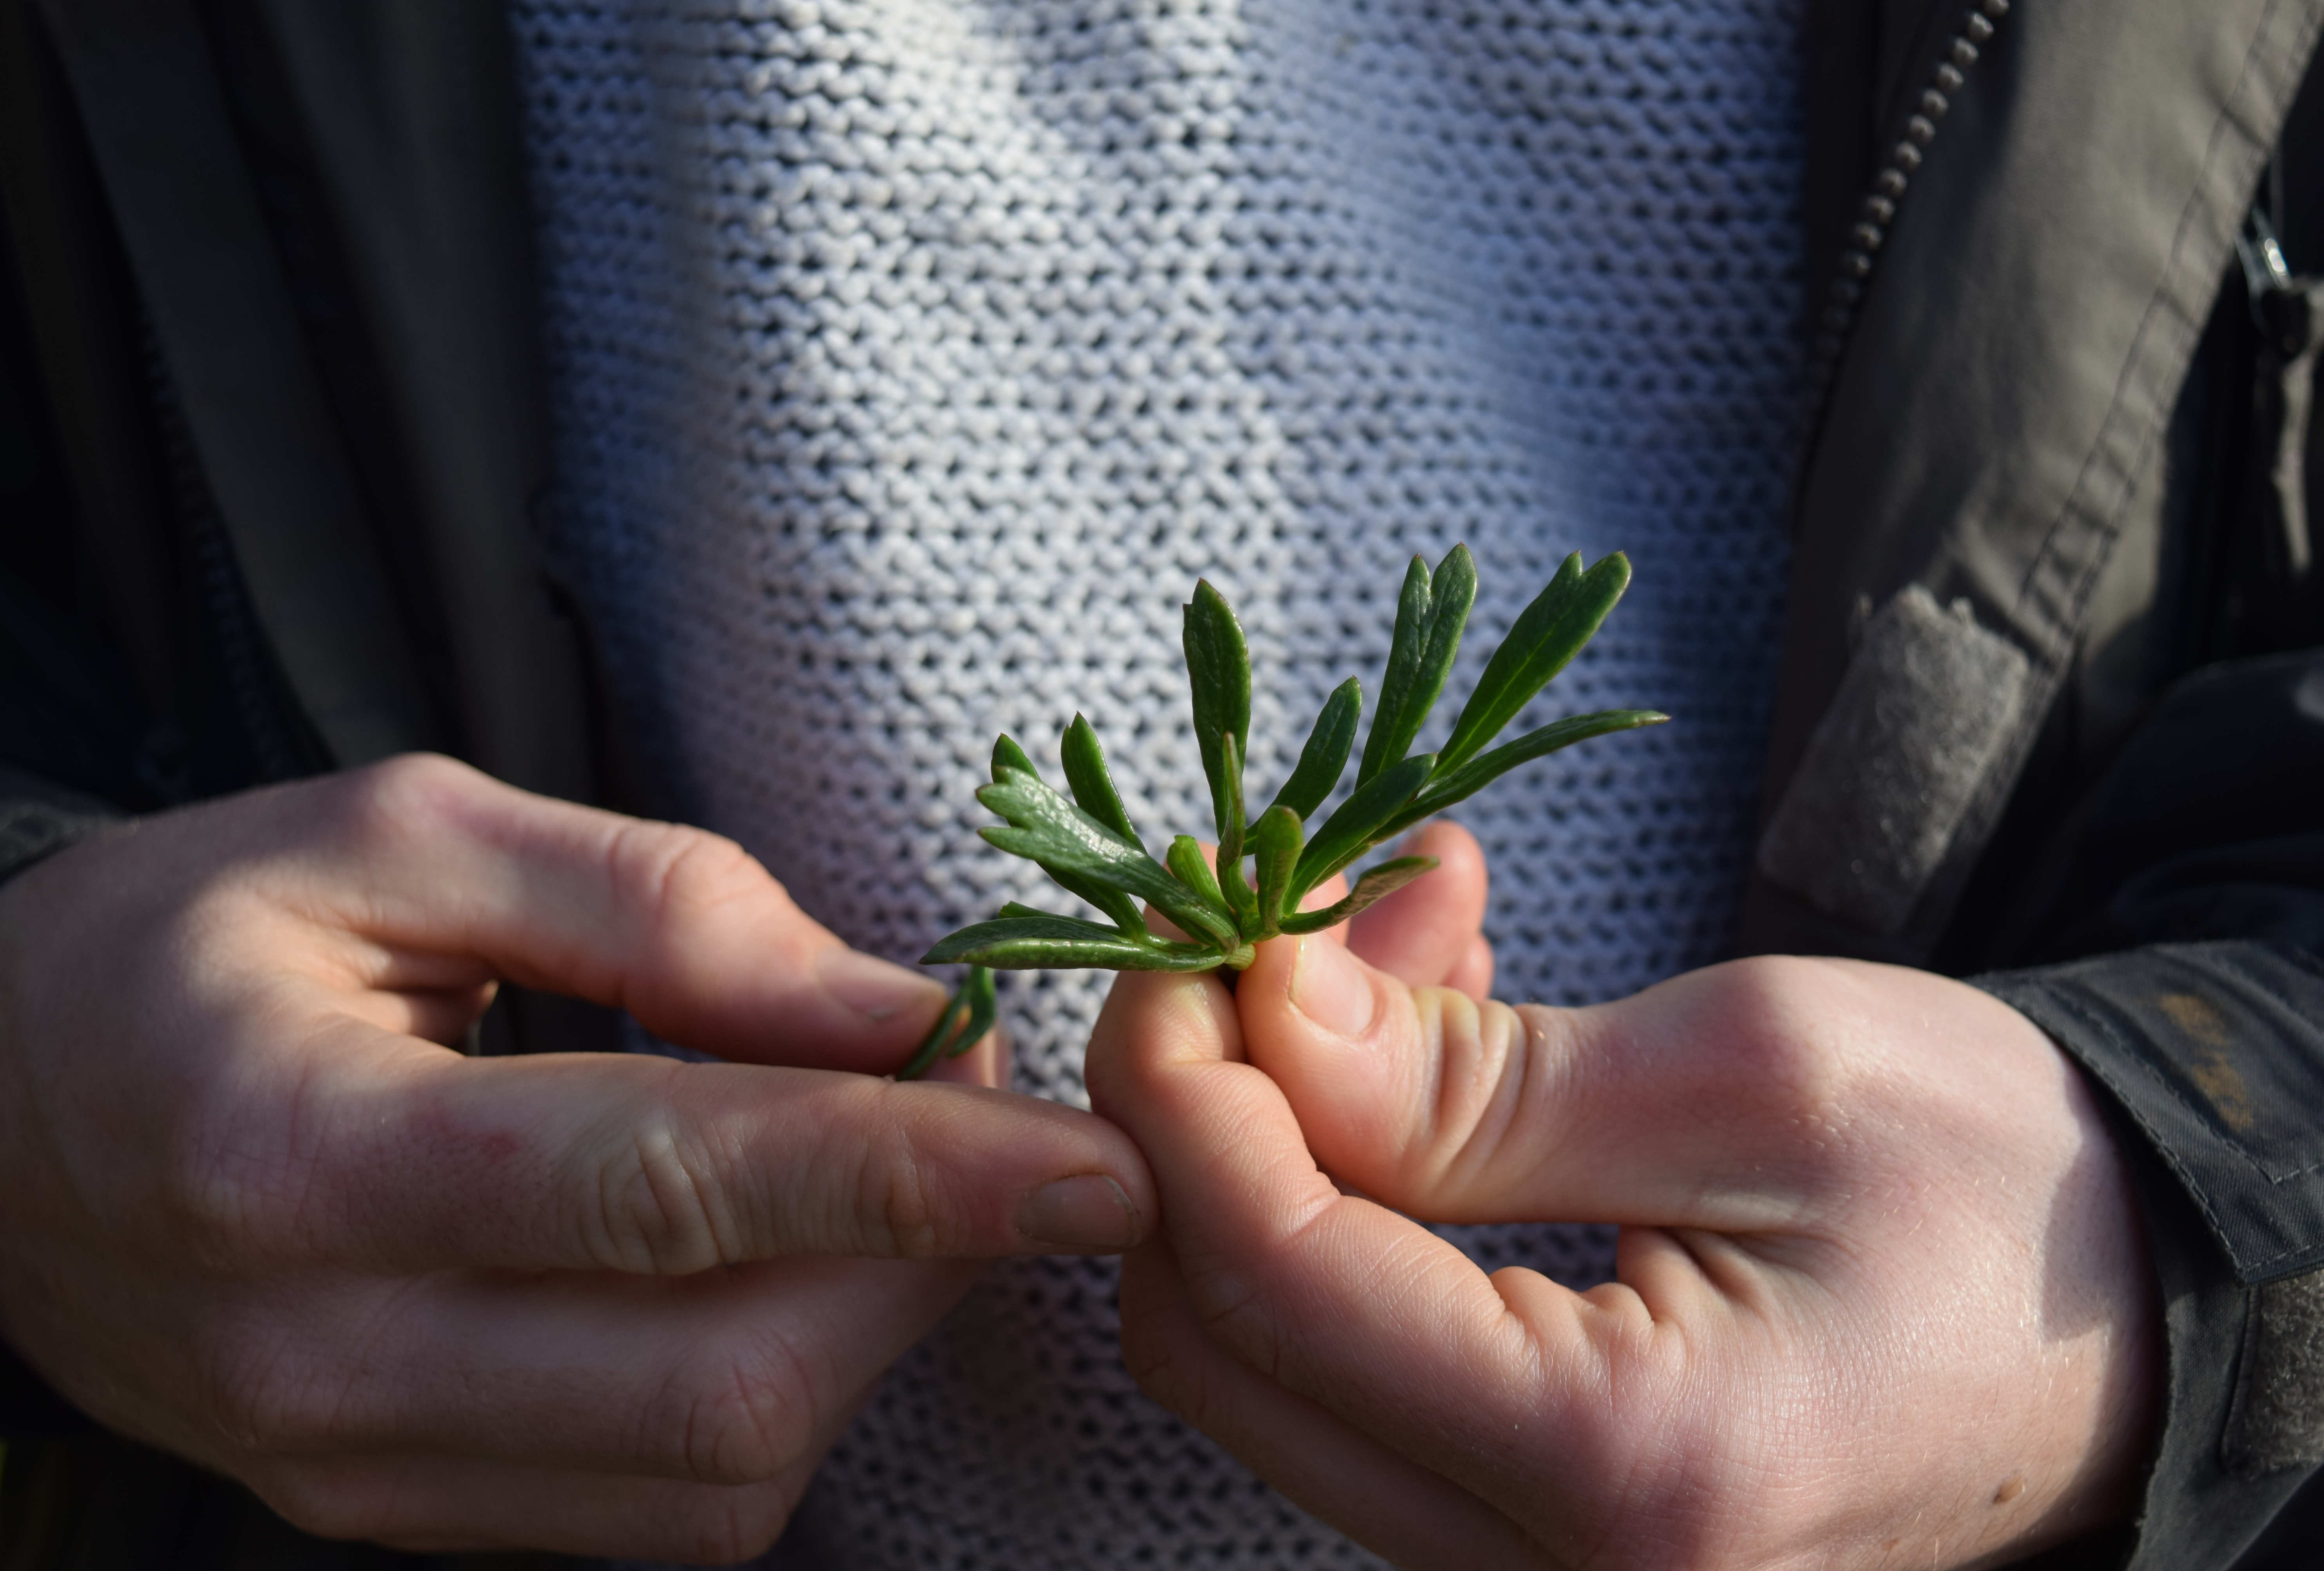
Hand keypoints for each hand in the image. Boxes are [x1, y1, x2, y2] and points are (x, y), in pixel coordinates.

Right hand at [0, 754, 1153, 1559]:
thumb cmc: (196, 939)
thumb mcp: (400, 830)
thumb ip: (657, 906)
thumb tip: (888, 1010)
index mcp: (304, 1153)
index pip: (669, 1190)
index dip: (909, 1178)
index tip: (1094, 1160)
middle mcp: (329, 1356)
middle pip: (722, 1374)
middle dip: (920, 1262)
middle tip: (997, 1129)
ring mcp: (358, 1468)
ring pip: (717, 1472)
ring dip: (869, 1332)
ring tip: (894, 1189)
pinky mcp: (395, 1511)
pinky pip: (663, 1513)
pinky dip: (779, 1397)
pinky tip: (788, 1273)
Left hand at [1090, 863, 2157, 1567]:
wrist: (2129, 1310)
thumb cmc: (2002, 1184)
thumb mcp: (1757, 1073)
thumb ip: (1475, 1079)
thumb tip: (1259, 1008)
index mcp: (1635, 1470)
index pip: (1276, 1277)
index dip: (1183, 1086)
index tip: (1194, 929)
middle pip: (1221, 1337)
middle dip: (1208, 1102)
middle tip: (1295, 916)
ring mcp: (1524, 1562)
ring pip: (1258, 1347)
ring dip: (1277, 1129)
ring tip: (1399, 945)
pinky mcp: (1517, 1513)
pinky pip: (1343, 1356)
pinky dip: (1338, 1192)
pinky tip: (1417, 1056)